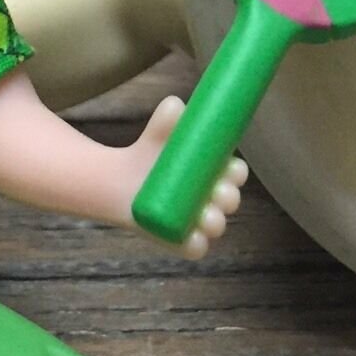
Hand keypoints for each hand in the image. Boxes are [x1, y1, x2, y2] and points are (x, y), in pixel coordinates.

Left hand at [126, 96, 248, 258]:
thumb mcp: (159, 132)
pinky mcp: (179, 240)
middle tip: (216, 191)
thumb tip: (176, 107)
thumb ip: (168, 116)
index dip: (237, 173)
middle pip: (230, 201)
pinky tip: (193, 237)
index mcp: (217, 172)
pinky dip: (196, 245)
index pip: (236, 174)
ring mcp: (197, 222)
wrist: (118, 180)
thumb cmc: (148, 153)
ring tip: (204, 215)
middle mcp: (212, 199)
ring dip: (216, 222)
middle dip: (229, 198)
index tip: (229, 169)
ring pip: (215, 226)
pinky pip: (195, 248)